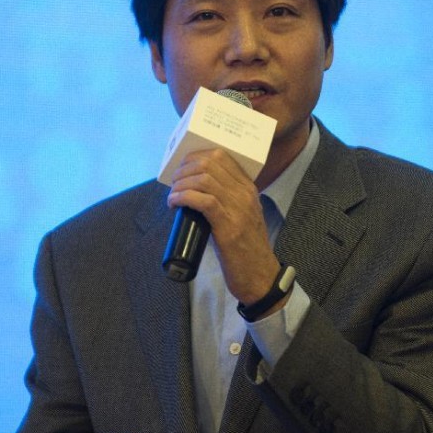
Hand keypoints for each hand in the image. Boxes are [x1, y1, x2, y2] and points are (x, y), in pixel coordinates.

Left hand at [168, 148, 281, 304]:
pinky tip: (174, 203)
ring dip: (181, 183)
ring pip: (204, 179)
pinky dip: (183, 197)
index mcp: (249, 189)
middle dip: (185, 168)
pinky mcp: (228, 226)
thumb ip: (228, 201)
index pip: (222, 156)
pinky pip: (203, 200)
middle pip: (210, 163)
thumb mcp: (242, 216)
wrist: (260, 276)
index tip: (183, 166)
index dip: (196, 156)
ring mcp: (238, 209)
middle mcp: (245, 194)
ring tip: (172, 193)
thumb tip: (197, 192)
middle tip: (174, 181)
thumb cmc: (246, 248)